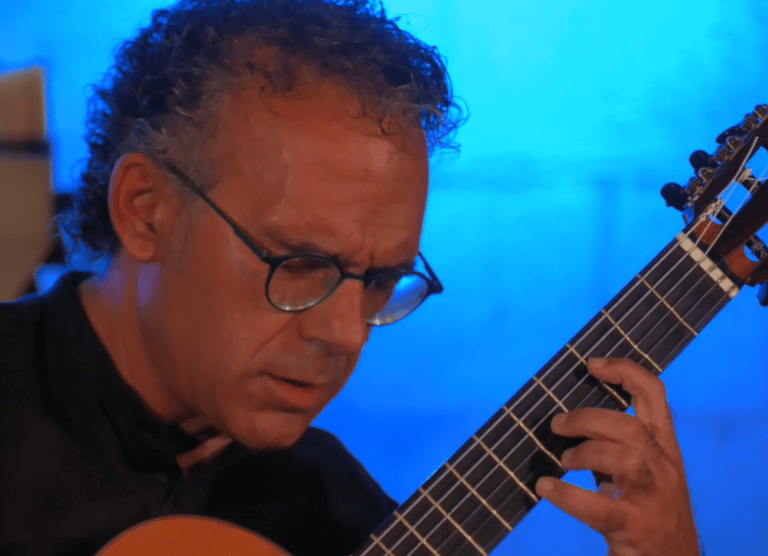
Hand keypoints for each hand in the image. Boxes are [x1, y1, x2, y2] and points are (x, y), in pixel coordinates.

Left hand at [534, 357, 700, 555]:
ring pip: (624, 460)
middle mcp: (665, 469)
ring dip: (585, 454)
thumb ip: (618, 445)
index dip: (624, 371)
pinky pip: (598, 507)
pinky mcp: (636, 528)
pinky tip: (545, 487)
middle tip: (557, 424)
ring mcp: (654, 499)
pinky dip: (566, 495)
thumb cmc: (651, 512)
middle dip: (589, 418)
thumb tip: (572, 419)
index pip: (655, 395)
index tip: (591, 364)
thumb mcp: (645, 471)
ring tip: (563, 461)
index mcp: (667, 448)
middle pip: (631, 427)